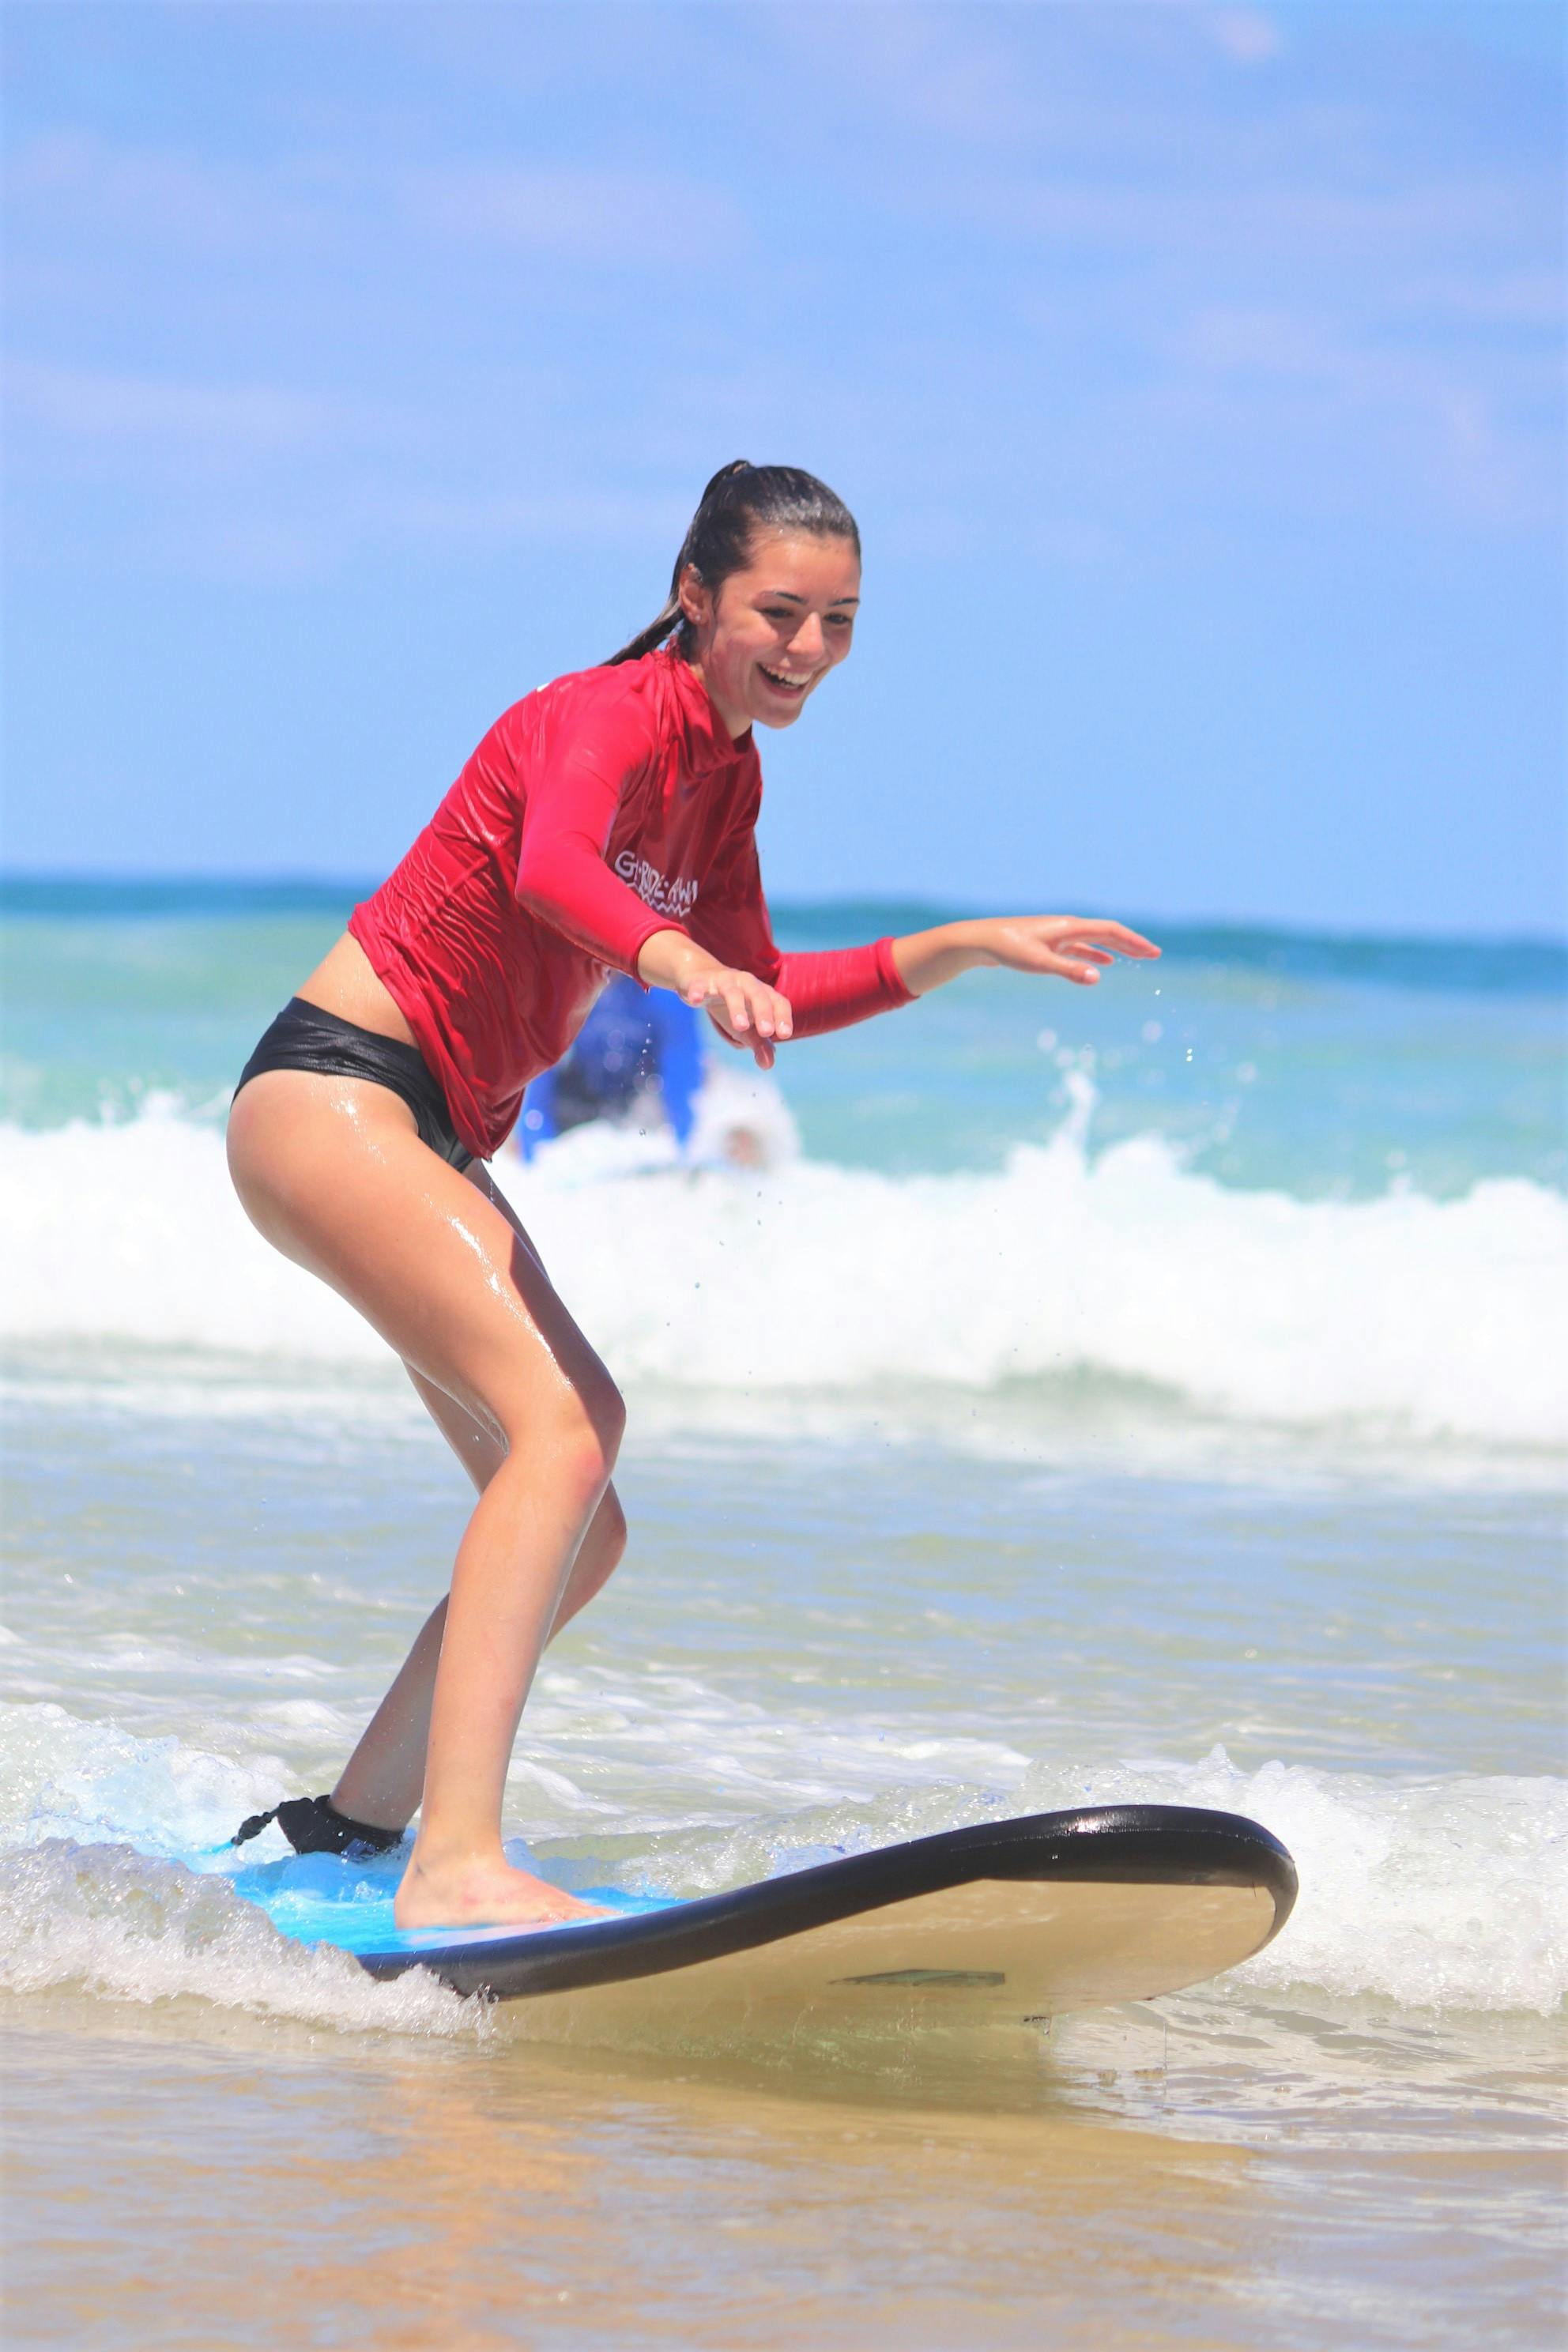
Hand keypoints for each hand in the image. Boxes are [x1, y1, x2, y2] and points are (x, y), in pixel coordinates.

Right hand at [637, 930, 792, 1067]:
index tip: (784, 1035)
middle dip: (763, 1012)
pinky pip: (699, 985)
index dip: (783, 1016)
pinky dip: (698, 991)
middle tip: (767, 1032)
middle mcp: (746, 983)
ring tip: (740, 1027)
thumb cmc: (729, 1005)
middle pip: (758, 995)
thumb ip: (759, 1044)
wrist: (699, 978)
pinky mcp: (700, 981)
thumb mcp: (746, 1026)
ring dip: (737, 1007)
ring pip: (732, 991)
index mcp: (761, 993)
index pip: (778, 1002)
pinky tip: (696, 1000)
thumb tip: (768, 1065)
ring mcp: (723, 981)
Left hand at [972, 915, 1160, 986]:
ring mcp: (1058, 934)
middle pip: (1107, 933)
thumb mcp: (1039, 963)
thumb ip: (1069, 971)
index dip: (1133, 942)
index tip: (1153, 953)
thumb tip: (1098, 978)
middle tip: (1155, 955)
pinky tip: (1103, 965)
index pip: (1110, 931)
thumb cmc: (1008, 949)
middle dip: (1132, 944)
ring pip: (1095, 940)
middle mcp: (1067, 927)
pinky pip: (1081, 948)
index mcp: (1069, 927)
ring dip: (1117, 948)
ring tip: (1137, 957)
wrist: (980, 940)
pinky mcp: (1049, 943)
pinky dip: (1095, 954)